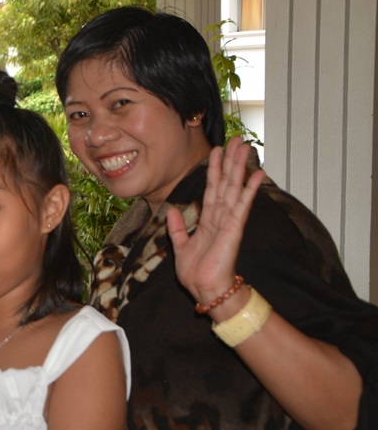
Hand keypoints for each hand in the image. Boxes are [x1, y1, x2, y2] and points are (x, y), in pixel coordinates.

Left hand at [167, 138, 264, 309]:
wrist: (205, 289)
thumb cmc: (196, 272)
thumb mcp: (180, 246)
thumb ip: (177, 229)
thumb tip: (172, 211)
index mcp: (208, 220)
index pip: (211, 188)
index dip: (213, 169)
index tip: (216, 150)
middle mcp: (221, 216)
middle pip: (226, 182)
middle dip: (230, 161)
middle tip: (236, 140)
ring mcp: (229, 220)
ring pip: (235, 187)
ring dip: (240, 167)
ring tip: (245, 147)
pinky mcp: (235, 228)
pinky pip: (242, 204)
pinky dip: (250, 188)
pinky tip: (257, 173)